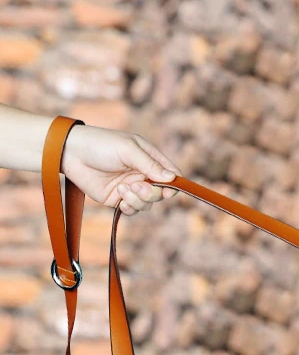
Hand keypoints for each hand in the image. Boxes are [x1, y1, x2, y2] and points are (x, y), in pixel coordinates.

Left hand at [61, 124, 180, 216]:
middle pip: (161, 193)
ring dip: (138, 200)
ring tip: (122, 189)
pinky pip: (133, 210)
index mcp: (148, 158)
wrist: (69, 153)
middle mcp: (142, 174)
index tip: (167, 191)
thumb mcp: (128, 150)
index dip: (173, 185)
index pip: (171, 175)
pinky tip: (119, 197)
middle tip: (136, 186)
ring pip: (148, 204)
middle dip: (151, 194)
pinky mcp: (119, 199)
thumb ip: (150, 165)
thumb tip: (173, 179)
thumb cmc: (99, 144)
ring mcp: (131, 187)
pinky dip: (130, 207)